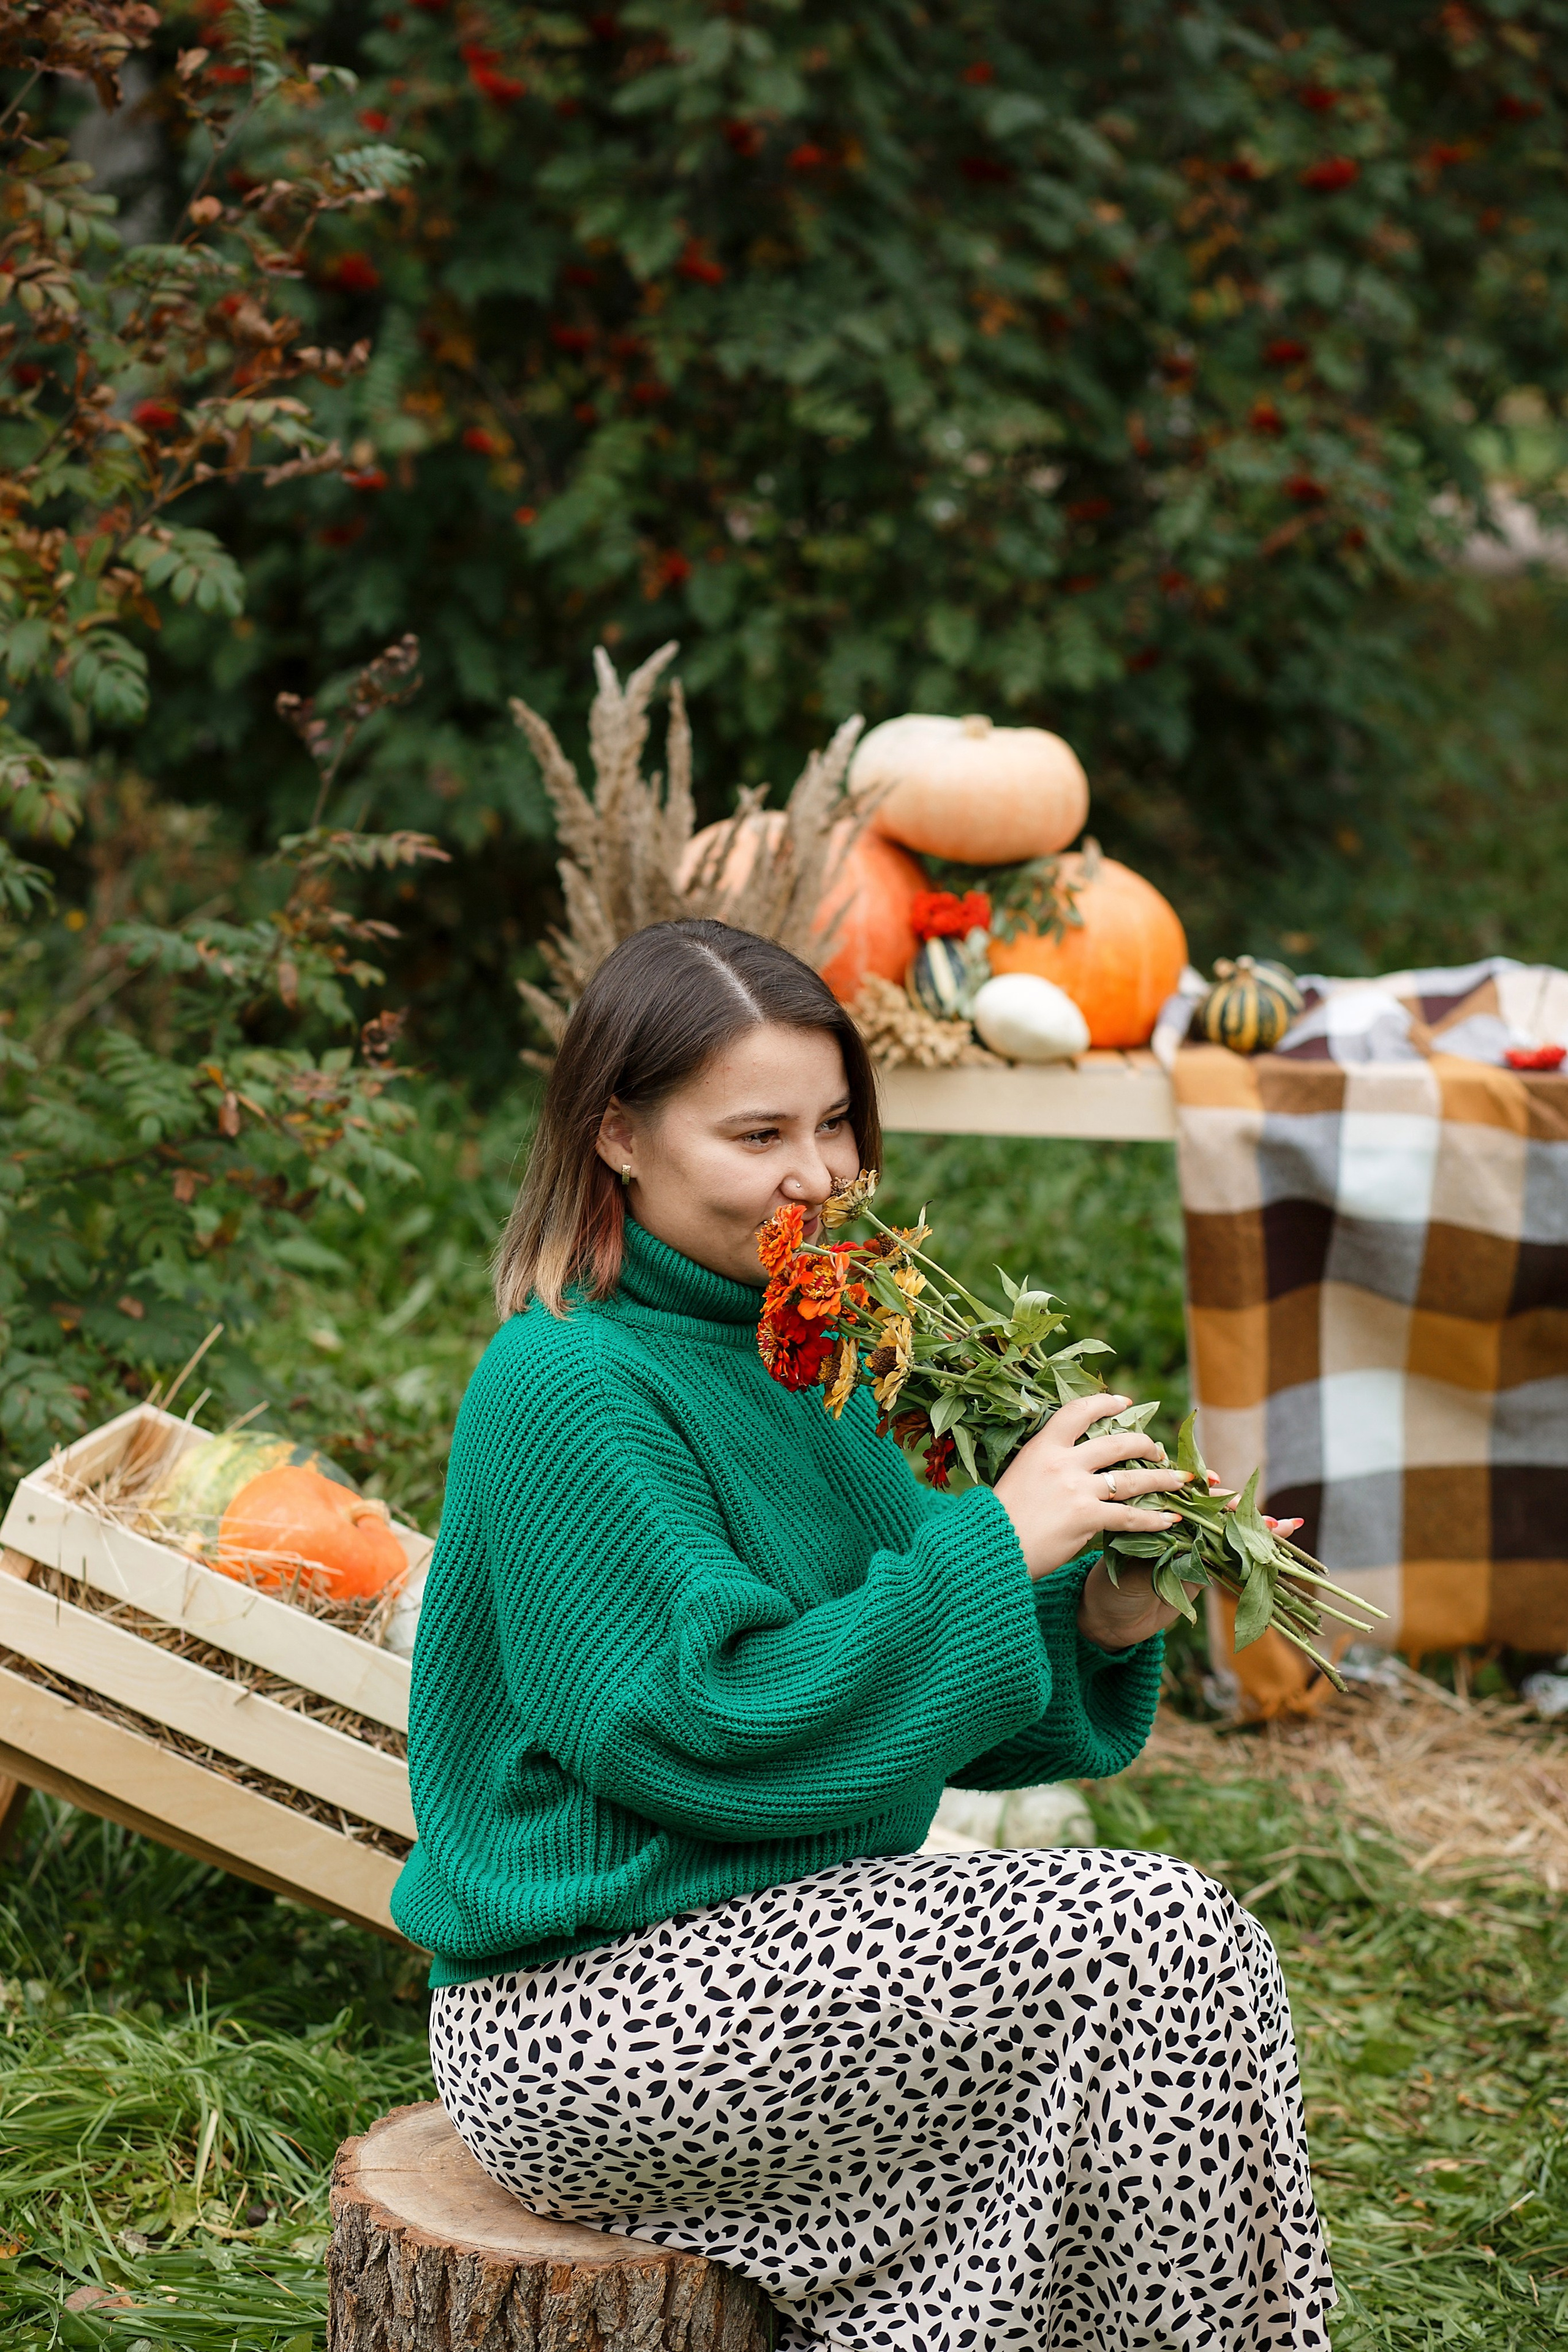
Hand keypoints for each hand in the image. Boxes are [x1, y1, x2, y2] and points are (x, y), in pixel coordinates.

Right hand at [993, 1392, 1189, 1582]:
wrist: (989, 1548)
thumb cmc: (998, 1517)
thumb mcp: (1019, 1475)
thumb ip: (1046, 1464)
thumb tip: (1075, 1463)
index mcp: (1042, 1447)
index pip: (1078, 1412)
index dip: (1105, 1403)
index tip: (1124, 1403)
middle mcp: (1062, 1463)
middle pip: (1116, 1443)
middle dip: (1145, 1444)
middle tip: (1158, 1449)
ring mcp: (1076, 1490)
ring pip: (1131, 1480)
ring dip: (1162, 1480)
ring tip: (1180, 1481)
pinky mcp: (1086, 1519)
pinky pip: (1129, 1517)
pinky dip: (1153, 1519)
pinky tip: (1169, 1521)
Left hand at [1073, 1480, 1308, 1654]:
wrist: (1110, 1620)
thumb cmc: (1108, 1585)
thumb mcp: (1128, 1560)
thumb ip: (1156, 1545)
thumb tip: (1181, 1531)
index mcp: (1154, 1513)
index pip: (1183, 1492)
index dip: (1201, 1486)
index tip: (1213, 1482)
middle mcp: (1178, 1524)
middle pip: (1214, 1509)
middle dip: (1237, 1508)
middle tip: (1253, 1512)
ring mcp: (1195, 1545)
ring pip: (1231, 1530)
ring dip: (1258, 1527)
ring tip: (1283, 1526)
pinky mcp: (1207, 1567)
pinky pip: (1236, 1554)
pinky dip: (1260, 1546)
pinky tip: (1285, 1533)